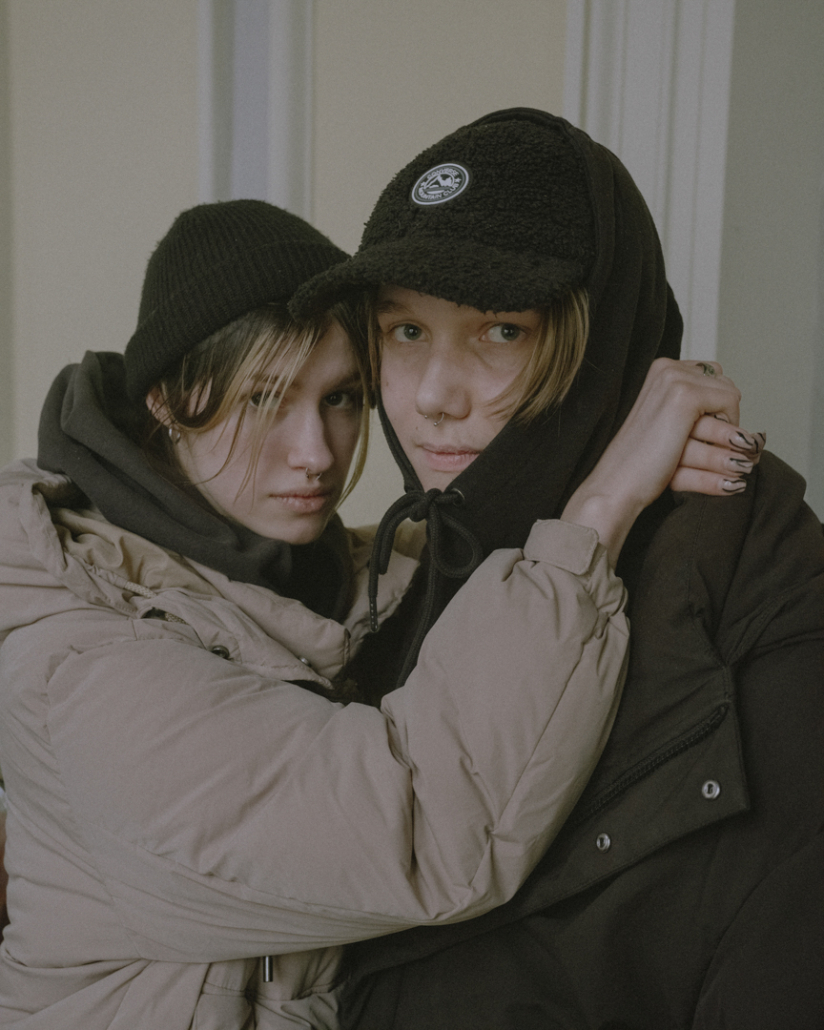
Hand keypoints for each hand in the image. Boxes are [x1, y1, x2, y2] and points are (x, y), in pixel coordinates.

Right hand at [562, 359, 760, 564]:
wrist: (619, 483)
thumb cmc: (643, 463)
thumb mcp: (669, 424)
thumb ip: (695, 408)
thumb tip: (740, 416)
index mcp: (659, 370)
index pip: (712, 375)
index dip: (716, 407)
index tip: (706, 435)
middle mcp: (666, 368)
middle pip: (725, 382)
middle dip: (727, 416)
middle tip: (718, 446)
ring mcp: (674, 379)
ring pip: (730, 395)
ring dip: (730, 430)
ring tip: (727, 458)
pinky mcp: (684, 396)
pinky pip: (731, 403)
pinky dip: (729, 430)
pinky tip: (711, 450)